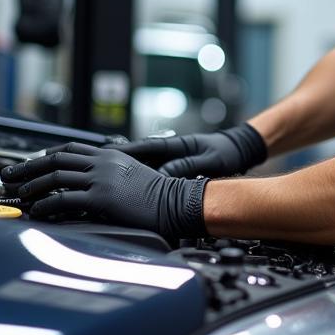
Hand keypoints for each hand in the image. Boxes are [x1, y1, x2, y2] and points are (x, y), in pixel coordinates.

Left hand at [0, 142, 206, 238]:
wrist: (175, 202)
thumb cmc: (157, 194)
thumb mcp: (132, 174)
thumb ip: (111, 172)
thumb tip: (91, 182)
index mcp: (109, 155)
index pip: (69, 147)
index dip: (46, 155)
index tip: (30, 163)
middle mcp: (102, 162)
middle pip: (55, 159)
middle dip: (28, 167)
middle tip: (10, 176)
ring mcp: (101, 179)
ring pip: (55, 177)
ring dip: (32, 186)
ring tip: (19, 194)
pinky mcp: (101, 198)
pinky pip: (64, 199)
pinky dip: (46, 204)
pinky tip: (37, 210)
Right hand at [110, 122, 266, 178]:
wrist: (238, 151)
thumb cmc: (226, 153)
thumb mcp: (209, 161)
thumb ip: (187, 166)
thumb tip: (164, 174)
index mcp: (175, 145)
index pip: (144, 146)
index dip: (124, 151)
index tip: (106, 154)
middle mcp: (170, 151)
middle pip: (138, 157)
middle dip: (118, 162)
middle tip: (96, 168)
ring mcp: (171, 159)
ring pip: (144, 166)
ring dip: (127, 172)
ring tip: (106, 180)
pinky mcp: (175, 169)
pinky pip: (154, 174)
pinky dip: (142, 179)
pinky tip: (131, 189)